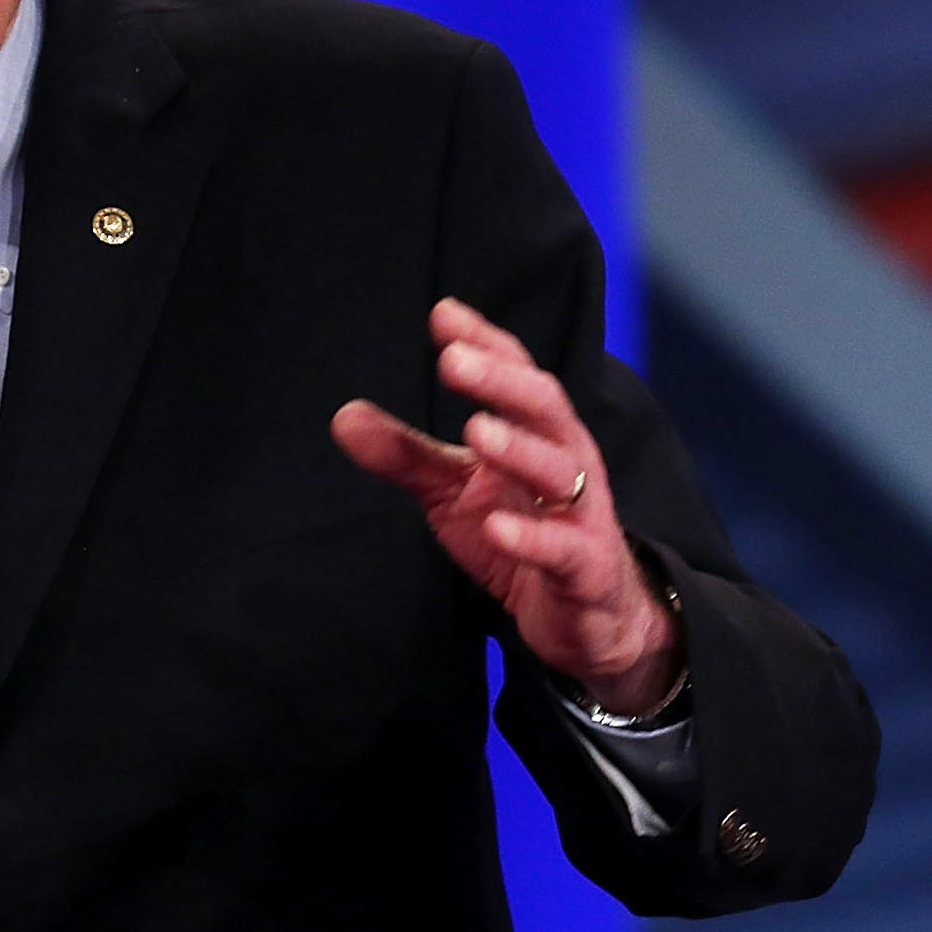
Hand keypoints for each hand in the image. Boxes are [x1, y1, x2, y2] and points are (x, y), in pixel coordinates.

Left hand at [331, 299, 681, 713]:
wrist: (589, 617)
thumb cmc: (522, 533)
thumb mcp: (455, 490)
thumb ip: (406, 454)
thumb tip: (342, 415)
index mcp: (538, 435)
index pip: (517, 375)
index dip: (485, 343)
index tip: (443, 314)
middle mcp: (567, 464)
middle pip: (544, 409)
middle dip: (502, 381)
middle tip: (453, 360)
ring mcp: (583, 516)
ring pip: (560, 473)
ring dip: (519, 450)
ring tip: (476, 430)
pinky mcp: (587, 570)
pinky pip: (564, 550)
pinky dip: (532, 538)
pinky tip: (497, 527)